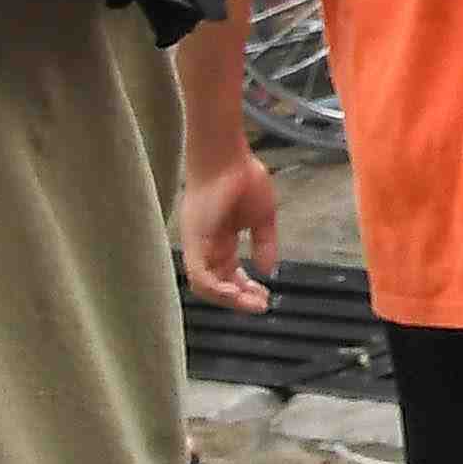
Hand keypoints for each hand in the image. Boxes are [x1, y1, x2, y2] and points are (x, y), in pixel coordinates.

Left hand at [180, 146, 281, 312]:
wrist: (227, 158)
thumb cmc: (244, 178)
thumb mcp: (263, 217)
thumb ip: (265, 244)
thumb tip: (269, 269)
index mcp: (222, 240)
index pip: (230, 274)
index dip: (247, 288)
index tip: (266, 296)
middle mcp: (207, 247)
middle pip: (218, 283)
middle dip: (240, 298)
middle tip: (261, 305)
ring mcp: (198, 245)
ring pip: (206, 285)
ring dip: (230, 298)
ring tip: (252, 303)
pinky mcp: (193, 243)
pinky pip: (199, 275)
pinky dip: (217, 288)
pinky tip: (236, 293)